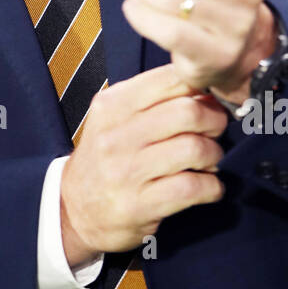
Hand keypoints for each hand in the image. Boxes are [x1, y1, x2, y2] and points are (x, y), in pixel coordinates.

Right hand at [60, 64, 226, 264]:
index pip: (171, 79)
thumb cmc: (104, 159)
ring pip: (194, 149)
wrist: (73, 209)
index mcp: (113, 104)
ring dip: (214, 155)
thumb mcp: (114, 119)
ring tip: (209, 162)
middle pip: (188, 112)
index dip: (201, 88)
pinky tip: (208, 188)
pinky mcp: (139, 204)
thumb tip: (204, 88)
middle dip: (214, 121)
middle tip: (214, 132)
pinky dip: (212, 187)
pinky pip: (192, 187)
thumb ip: (152, 100)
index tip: (208, 101)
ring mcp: (126, 171)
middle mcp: (116, 134)